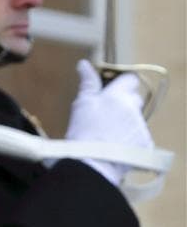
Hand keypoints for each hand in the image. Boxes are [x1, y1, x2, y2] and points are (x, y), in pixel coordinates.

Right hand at [65, 60, 153, 184]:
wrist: (92, 162)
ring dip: (126, 124)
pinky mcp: (146, 144)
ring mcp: (141, 127)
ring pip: (136, 119)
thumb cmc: (83, 131)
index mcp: (118, 95)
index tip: (111, 89)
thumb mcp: (81, 103)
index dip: (121, 83)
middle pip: (133, 99)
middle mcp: (133, 109)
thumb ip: (87, 82)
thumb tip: (84, 64)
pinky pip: (140, 137)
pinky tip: (116, 146)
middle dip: (123, 104)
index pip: (130, 79)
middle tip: (106, 115)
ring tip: (108, 135)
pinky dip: (131, 140)